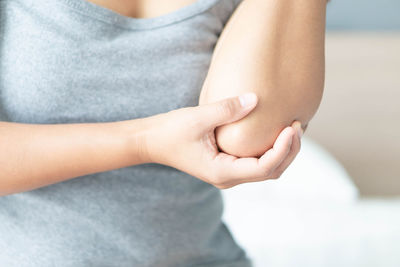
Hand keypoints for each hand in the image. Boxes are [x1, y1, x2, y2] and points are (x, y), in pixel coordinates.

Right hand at [143, 93, 302, 188]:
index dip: (283, 149)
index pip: (264, 168)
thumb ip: (227, 109)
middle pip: (271, 172)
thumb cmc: (171, 131)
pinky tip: (276, 132)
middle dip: (289, 151)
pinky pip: (257, 162)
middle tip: (299, 124)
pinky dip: (272, 150)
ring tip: (293, 127)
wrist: (152, 141)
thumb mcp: (198, 118)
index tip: (292, 127)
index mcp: (222, 172)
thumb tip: (256, 98)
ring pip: (267, 169)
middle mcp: (228, 178)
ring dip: (283, 151)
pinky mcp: (228, 165)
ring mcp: (229, 173)